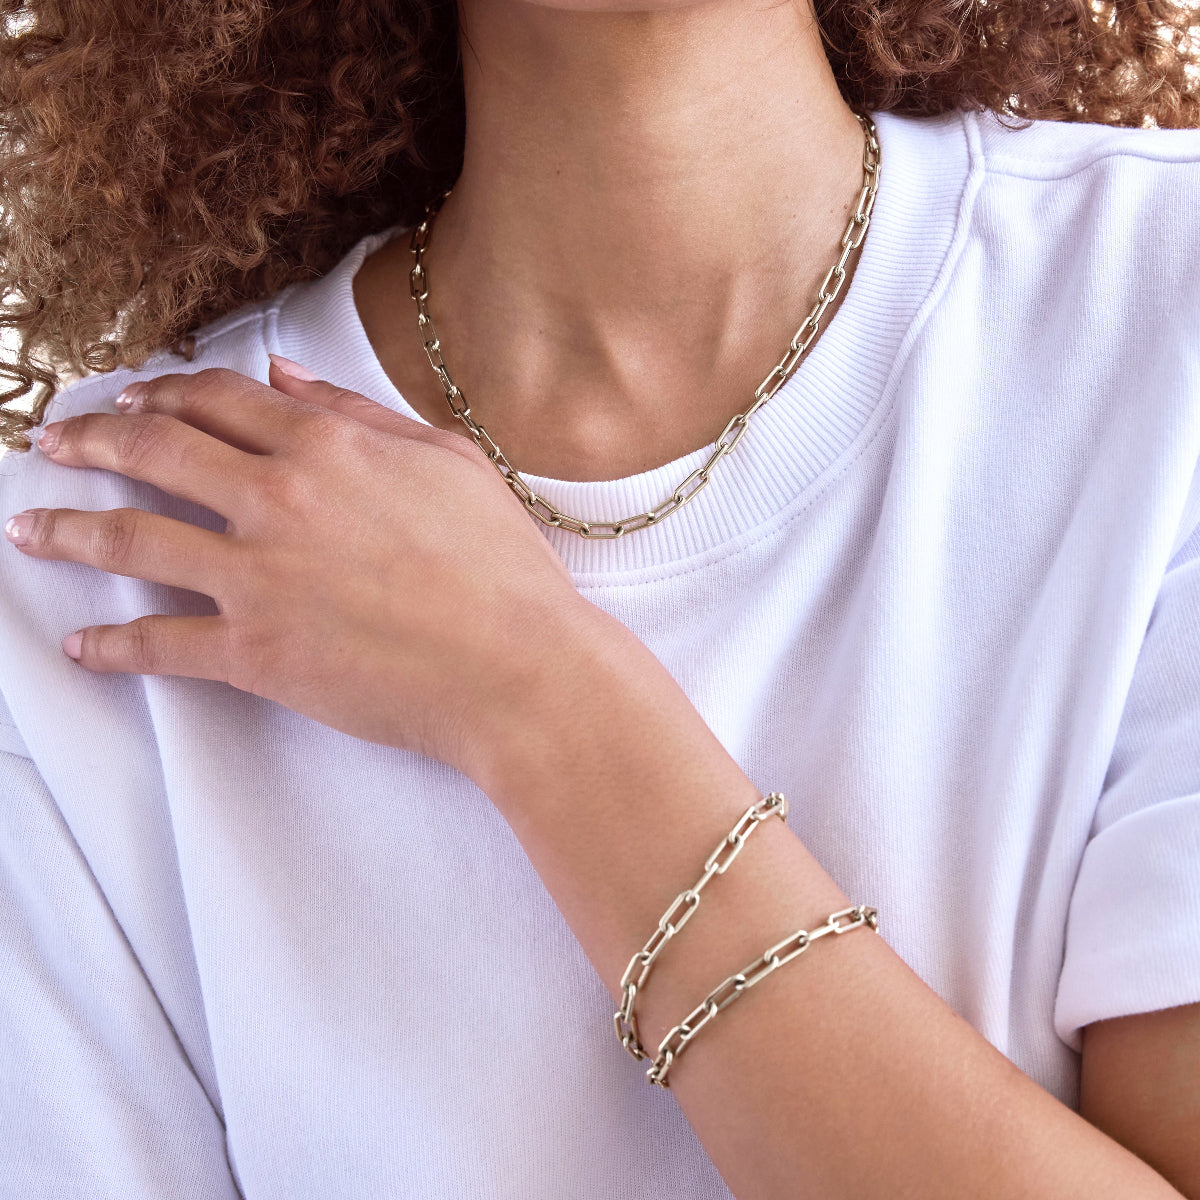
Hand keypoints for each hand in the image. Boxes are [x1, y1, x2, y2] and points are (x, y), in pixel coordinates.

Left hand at [4, 360, 600, 780]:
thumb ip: (360, 411)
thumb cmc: (501, 568)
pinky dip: (112, 647)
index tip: (132, 402)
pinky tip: (83, 647)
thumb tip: (285, 377)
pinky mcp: (254, 652)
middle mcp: (277, 499)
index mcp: (326, 446)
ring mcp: (258, 577)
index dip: (163, 395)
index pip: (216, 401)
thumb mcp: (448, 461)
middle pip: (153, 452)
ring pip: (131, 539)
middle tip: (52, 445)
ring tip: (29, 529)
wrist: (518, 668)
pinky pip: (160, 645)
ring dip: (67, 529)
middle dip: (88, 442)